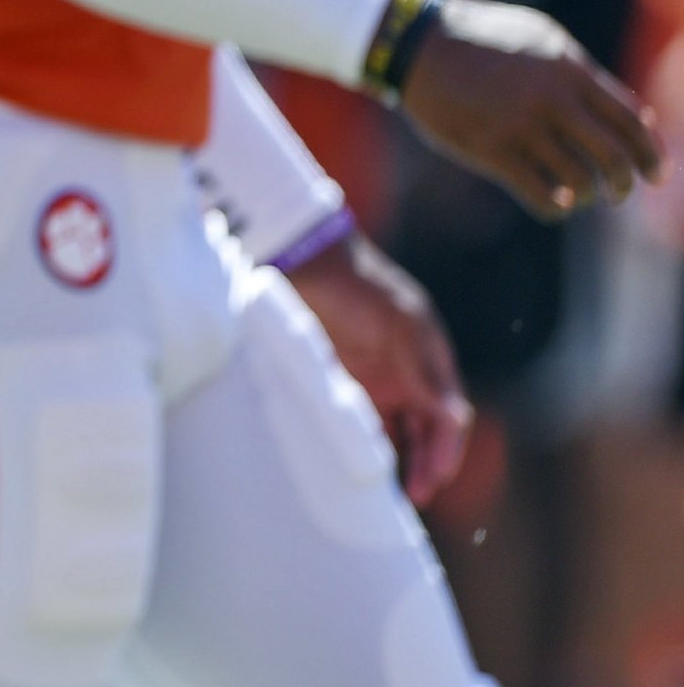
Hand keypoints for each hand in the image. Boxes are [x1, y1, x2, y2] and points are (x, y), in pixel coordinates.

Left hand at [284, 233, 469, 504]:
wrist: (305, 262)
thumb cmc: (359, 287)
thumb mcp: (402, 325)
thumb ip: (425, 373)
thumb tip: (453, 419)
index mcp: (429, 363)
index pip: (448, 419)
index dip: (444, 452)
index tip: (434, 479)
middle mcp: (405, 377)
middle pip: (424, 433)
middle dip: (424, 466)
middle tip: (415, 497)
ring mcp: (372, 381)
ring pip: (394, 433)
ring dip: (398, 462)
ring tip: (391, 494)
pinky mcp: (339, 382)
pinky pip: (358, 423)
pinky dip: (365, 446)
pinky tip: (359, 467)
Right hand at [400, 0, 665, 218]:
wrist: (419, 43)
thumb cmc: (484, 39)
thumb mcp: (543, 40)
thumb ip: (587, 75)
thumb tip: (641, 117)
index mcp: (569, 70)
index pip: (632, 122)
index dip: (652, 153)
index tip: (655, 175)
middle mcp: (551, 99)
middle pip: (612, 157)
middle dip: (625, 184)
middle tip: (620, 193)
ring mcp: (520, 125)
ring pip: (580, 181)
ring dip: (589, 196)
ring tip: (581, 195)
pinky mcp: (490, 149)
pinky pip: (541, 194)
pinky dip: (557, 206)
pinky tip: (555, 201)